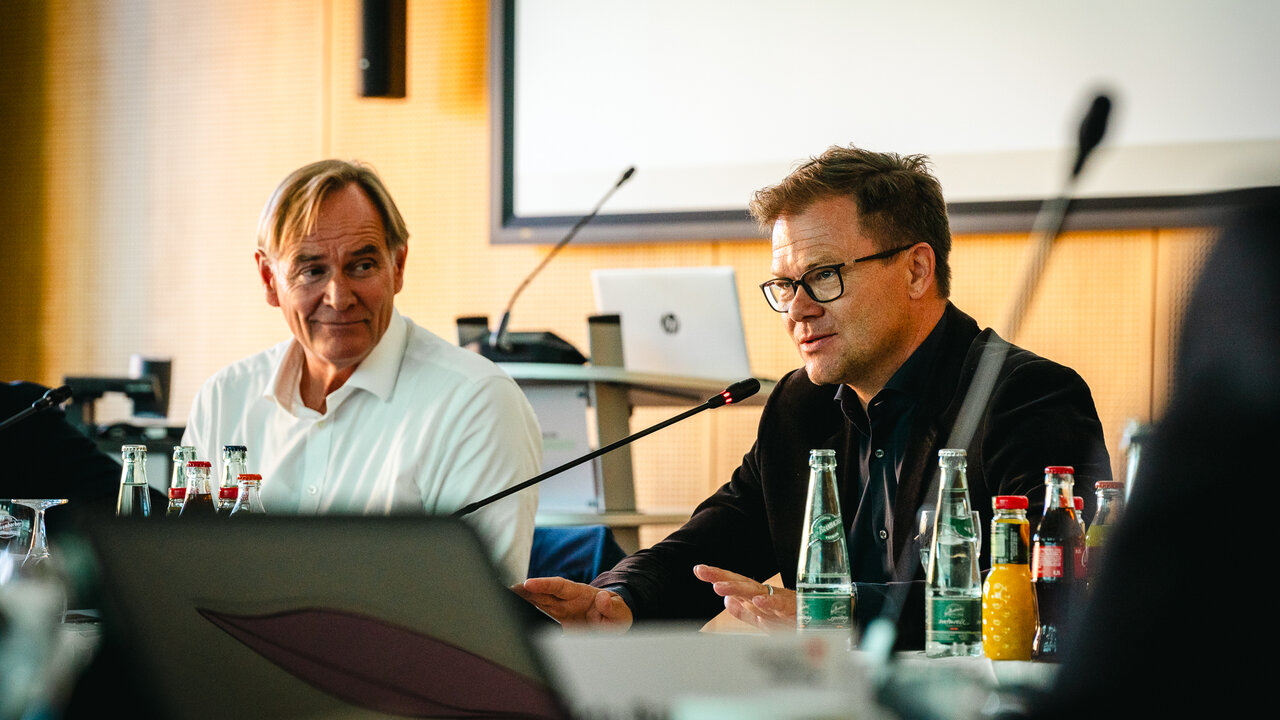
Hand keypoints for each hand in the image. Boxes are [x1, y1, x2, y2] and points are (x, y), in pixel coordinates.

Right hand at [511, 576, 632, 630]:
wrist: (614, 623)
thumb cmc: (617, 616)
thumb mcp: (620, 613)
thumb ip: (612, 607)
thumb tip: (602, 598)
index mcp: (580, 593)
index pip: (559, 586)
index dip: (543, 584)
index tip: (528, 583)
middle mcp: (567, 598)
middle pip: (542, 592)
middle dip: (525, 590)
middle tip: (507, 589)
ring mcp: (560, 608)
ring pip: (537, 600)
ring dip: (522, 598)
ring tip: (504, 595)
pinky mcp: (557, 619)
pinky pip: (539, 612)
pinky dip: (527, 609)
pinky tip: (513, 609)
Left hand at [693, 564, 794, 631]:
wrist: (827, 621)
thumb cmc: (794, 620)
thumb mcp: (764, 620)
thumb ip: (745, 612)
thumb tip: (724, 601)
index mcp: (759, 597)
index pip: (735, 584)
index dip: (718, 576)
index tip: (698, 569)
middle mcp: (767, 595)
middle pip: (742, 583)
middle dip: (722, 577)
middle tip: (702, 571)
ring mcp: (780, 601)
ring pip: (757, 592)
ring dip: (738, 588)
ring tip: (719, 587)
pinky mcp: (795, 610)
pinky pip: (782, 605)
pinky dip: (770, 602)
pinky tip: (758, 601)